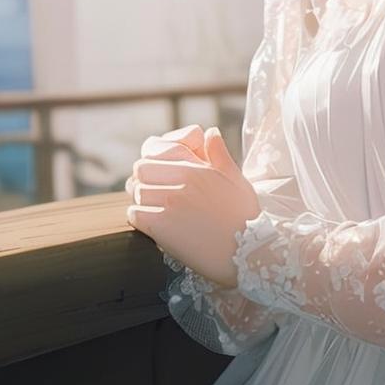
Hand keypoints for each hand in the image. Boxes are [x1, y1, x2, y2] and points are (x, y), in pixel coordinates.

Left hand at [125, 124, 260, 286]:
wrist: (249, 252)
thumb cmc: (245, 216)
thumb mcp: (236, 179)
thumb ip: (219, 154)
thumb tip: (210, 132)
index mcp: (196, 169)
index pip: (152, 157)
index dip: (152, 166)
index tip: (158, 176)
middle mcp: (180, 183)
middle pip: (141, 172)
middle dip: (144, 180)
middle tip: (154, 192)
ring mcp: (169, 205)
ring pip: (138, 193)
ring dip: (143, 200)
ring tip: (155, 209)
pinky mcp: (162, 229)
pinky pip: (136, 216)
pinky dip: (140, 218)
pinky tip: (153, 223)